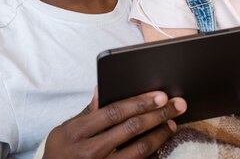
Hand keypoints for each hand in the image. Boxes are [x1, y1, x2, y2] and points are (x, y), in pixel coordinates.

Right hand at [42, 90, 186, 158]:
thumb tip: (102, 87)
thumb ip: (88, 111)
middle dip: (157, 114)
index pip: (114, 112)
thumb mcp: (67, 129)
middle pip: (131, 128)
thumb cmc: (62, 151)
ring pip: (139, 149)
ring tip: (171, 123)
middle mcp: (89, 151)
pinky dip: (151, 151)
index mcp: (77, 132)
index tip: (160, 95)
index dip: (139, 102)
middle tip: (176, 104)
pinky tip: (160, 141)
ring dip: (159, 134)